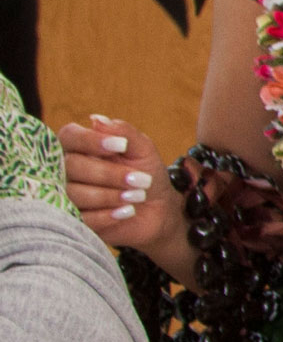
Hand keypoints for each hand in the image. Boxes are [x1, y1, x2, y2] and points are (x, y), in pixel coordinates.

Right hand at [57, 114, 185, 259]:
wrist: (157, 210)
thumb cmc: (146, 174)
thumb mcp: (143, 150)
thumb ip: (123, 132)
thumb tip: (96, 120)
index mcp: (79, 147)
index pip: (69, 136)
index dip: (91, 141)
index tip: (120, 146)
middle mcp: (66, 170)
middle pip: (71, 166)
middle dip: (109, 174)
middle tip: (141, 180)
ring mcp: (66, 196)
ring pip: (74, 194)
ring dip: (111, 195)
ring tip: (138, 196)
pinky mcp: (73, 221)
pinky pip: (81, 218)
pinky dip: (107, 215)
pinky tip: (127, 211)